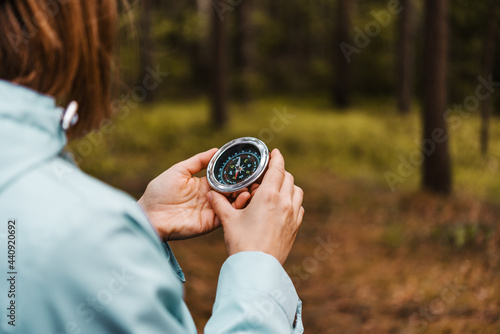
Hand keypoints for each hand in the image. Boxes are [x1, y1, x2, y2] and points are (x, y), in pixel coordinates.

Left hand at [138, 149, 250, 240]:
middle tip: (256, 178)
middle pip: (232, 191)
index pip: (225, 178)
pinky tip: (244, 197)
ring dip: (244, 195)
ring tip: (253, 187)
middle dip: (244, 185)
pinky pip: (227, 215)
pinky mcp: (210, 222)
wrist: (149, 215)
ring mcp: (211, 210)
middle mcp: (210, 198)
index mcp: (203, 185)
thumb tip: (215, 150)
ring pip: (233, 203)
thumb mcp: (178, 171)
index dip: (236, 174)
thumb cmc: (159, 192)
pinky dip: (236, 207)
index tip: (249, 167)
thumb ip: (198, 161)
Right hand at [207, 149, 304, 263]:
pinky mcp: (295, 227)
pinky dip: (292, 201)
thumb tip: (210, 194)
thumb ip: (220, 204)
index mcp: (269, 196)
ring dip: (288, 186)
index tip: (274, 152)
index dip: (276, 157)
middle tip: (267, 174)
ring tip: (275, 189)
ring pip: (296, 191)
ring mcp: (293, 215)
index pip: (278, 168)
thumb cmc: (242, 243)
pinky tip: (281, 206)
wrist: (257, 268)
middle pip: (288, 178)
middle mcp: (285, 202)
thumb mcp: (228, 220)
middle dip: (279, 172)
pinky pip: (298, 207)